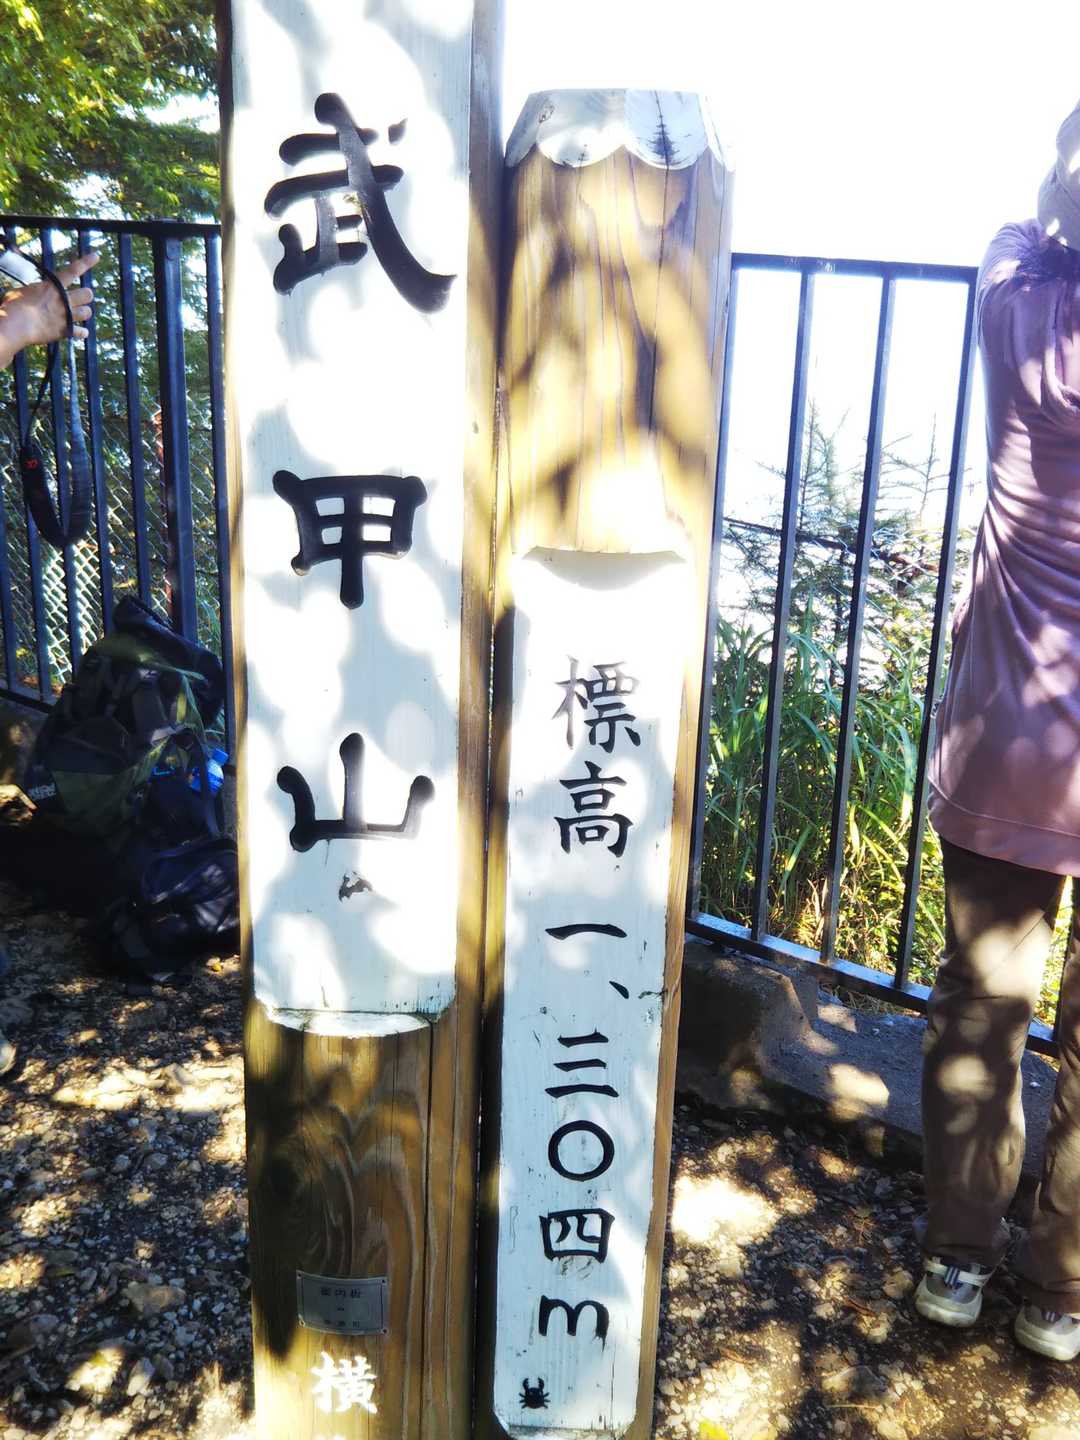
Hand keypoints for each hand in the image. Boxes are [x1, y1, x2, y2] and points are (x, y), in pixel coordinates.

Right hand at [0, 251, 99, 366]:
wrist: (16, 324)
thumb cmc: (13, 305)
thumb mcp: (23, 291)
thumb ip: (34, 291)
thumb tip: (32, 294)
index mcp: (53, 286)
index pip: (73, 271)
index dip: (86, 262)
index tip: (96, 256)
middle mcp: (63, 300)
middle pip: (87, 294)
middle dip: (85, 295)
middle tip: (79, 298)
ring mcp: (66, 316)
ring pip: (87, 312)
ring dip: (84, 312)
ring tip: (78, 313)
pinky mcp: (64, 331)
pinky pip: (81, 332)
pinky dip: (81, 332)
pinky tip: (81, 331)